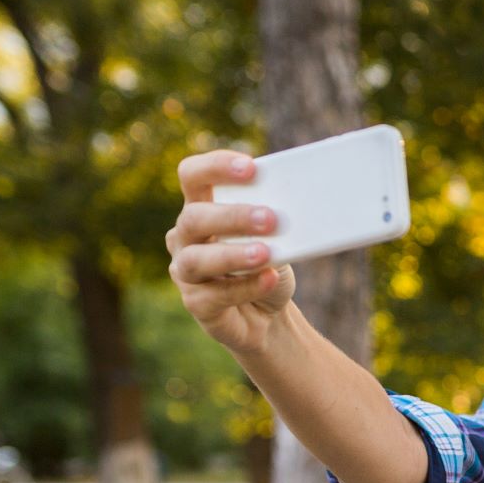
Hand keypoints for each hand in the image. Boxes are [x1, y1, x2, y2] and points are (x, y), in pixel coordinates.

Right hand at [167, 150, 295, 354]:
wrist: (268, 315)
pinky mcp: (196, 304)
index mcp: (201, 207)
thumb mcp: (276, 239)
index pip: (193, 176)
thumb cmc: (268, 266)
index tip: (251, 167)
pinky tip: (269, 280)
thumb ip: (275, 220)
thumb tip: (299, 206)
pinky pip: (214, 295)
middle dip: (232, 216)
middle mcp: (185, 237)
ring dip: (234, 254)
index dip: (215, 167)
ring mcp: (185, 271)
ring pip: (197, 259)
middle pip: (194, 217)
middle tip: (270, 218)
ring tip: (266, 254)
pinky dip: (246, 287)